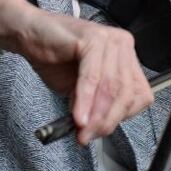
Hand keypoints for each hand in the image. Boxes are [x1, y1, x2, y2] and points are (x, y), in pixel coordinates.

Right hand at [0, 0, 152, 143]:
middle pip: (127, 93)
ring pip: (111, 87)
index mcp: (126, 56)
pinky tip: (77, 115)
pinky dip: (85, 100)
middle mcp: (122, 44)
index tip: (101, 131)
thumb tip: (99, 128)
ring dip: (96, 114)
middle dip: (107, 120)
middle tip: (88, 135)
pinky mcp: (92, 38)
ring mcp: (109, 39)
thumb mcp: (82, 89)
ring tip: (81, 128)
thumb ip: (97, 105)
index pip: (140, 95)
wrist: (29, 34)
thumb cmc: (55, 58)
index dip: (122, 117)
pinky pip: (92, 77)